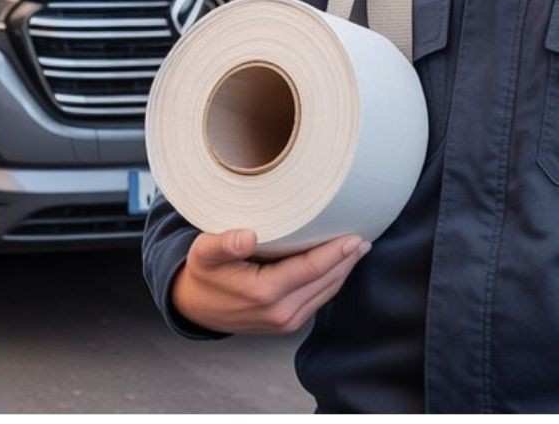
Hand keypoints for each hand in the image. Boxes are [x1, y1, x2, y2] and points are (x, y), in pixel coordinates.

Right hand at [171, 228, 370, 334]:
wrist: (195, 306)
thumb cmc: (202, 272)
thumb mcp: (203, 252)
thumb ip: (224, 243)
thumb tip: (248, 236)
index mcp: (265, 293)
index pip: (311, 269)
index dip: (335, 253)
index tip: (354, 236)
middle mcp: (281, 312)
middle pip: (325, 282)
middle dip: (346, 260)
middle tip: (363, 236)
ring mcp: (286, 322)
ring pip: (326, 293)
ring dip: (343, 271)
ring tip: (356, 248)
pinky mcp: (288, 324)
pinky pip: (318, 300)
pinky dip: (331, 281)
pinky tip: (337, 265)